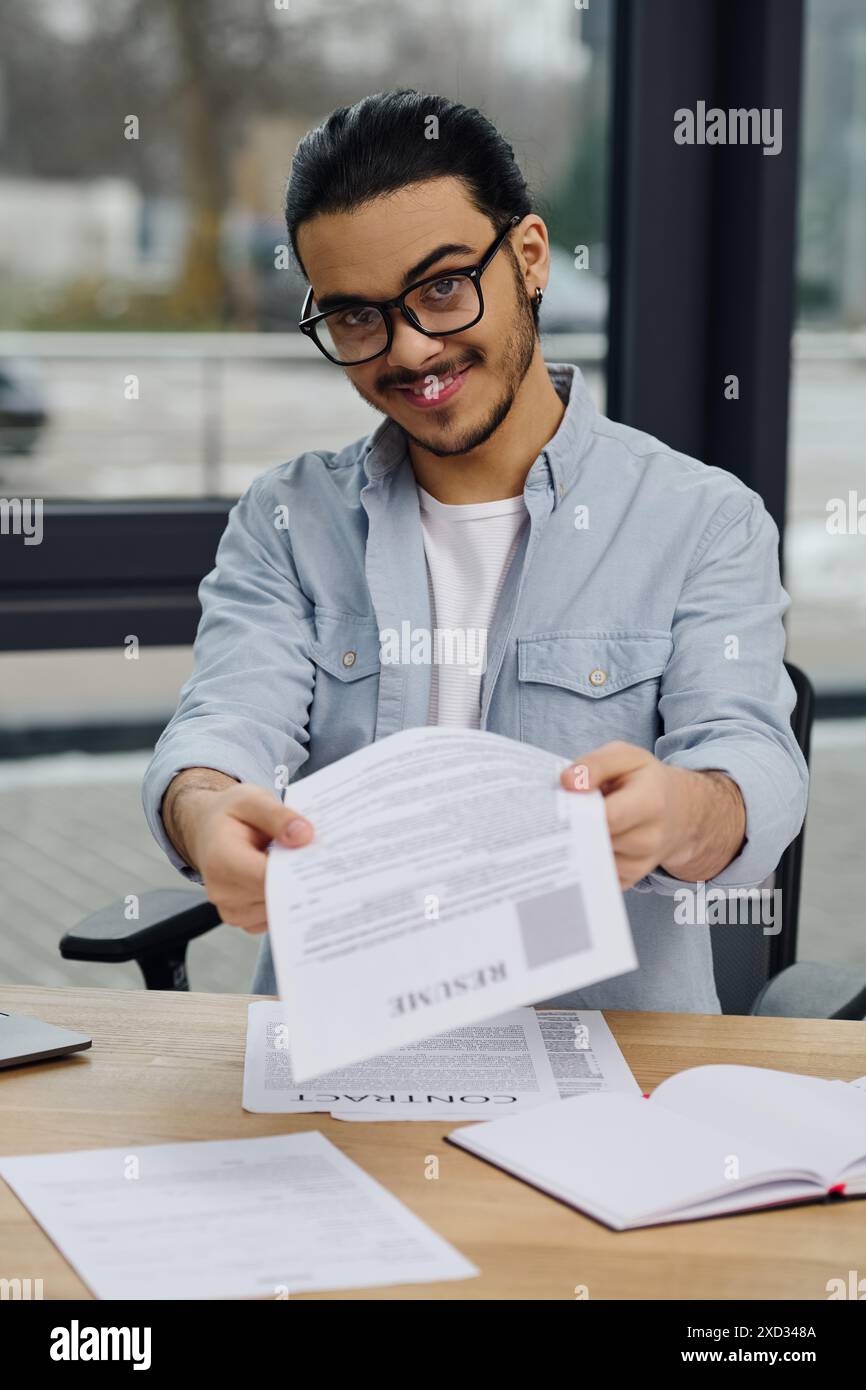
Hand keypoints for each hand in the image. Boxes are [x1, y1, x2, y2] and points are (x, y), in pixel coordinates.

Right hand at [164, 774, 313, 933]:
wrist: (208, 830)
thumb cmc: (229, 815)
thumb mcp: (252, 801)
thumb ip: (278, 816)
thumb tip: (304, 835)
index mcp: (222, 860)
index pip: (268, 877)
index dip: (297, 871)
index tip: (322, 859)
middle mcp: (222, 890)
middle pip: (277, 897)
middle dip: (302, 880)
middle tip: (320, 861)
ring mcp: (231, 910)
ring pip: (280, 911)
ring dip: (295, 891)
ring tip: (296, 866)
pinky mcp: (241, 919)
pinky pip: (274, 918)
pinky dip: (286, 901)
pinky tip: (287, 879)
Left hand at [560, 741, 744, 889]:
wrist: (678, 812)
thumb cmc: (645, 781)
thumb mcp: (625, 757)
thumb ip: (595, 764)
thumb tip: (567, 782)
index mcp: (651, 803)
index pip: (607, 817)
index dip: (580, 811)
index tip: (562, 802)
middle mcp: (649, 840)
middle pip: (594, 840)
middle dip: (575, 827)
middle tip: (564, 812)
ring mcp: (640, 865)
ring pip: (590, 858)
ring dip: (579, 842)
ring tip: (585, 822)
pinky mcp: (628, 880)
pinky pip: (593, 874)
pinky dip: (585, 858)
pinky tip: (588, 840)